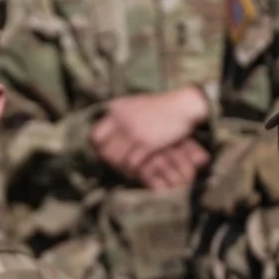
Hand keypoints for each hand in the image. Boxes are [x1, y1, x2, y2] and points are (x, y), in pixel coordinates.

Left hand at [91, 88, 209, 182]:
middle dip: (110, 161)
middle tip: (118, 167)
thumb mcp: (136, 105)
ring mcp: (132, 131)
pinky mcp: (146, 143)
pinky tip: (138, 173)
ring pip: (116, 158)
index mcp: (116, 109)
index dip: (99, 148)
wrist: (184, 105)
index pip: (95, 135)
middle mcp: (120, 119)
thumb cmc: (163, 107)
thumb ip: (122, 117)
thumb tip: (111, 132)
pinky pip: (132, 163)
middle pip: (104, 150)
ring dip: (122, 168)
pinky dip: (134, 171)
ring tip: (128, 172)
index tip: (106, 155)